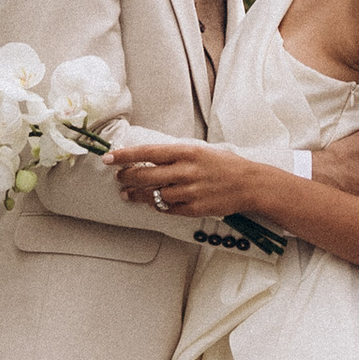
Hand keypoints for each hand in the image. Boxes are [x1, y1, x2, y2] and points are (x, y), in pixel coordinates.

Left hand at [108, 135, 262, 221]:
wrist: (249, 184)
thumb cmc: (224, 165)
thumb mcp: (200, 150)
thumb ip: (175, 154)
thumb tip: (148, 157)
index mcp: (186, 151)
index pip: (147, 152)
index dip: (125, 156)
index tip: (109, 158)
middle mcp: (185, 170)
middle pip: (145, 175)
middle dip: (127, 177)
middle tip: (120, 178)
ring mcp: (189, 191)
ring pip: (153, 195)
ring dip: (137, 195)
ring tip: (129, 194)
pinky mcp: (194, 208)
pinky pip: (167, 209)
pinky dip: (157, 206)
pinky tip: (153, 202)